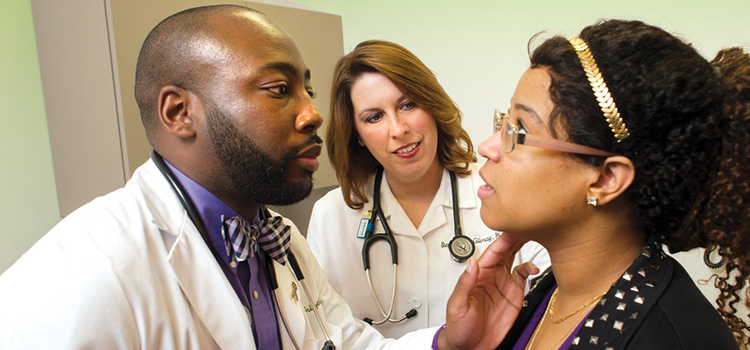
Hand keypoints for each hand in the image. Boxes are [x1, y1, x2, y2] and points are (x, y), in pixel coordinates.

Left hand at [439, 235, 538, 349]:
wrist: (470, 347)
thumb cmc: (458, 326)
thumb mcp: (457, 305)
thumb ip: (465, 284)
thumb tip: (472, 263)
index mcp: (478, 275)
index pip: (492, 253)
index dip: (503, 240)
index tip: (513, 228)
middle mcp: (492, 276)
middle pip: (505, 250)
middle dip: (516, 236)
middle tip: (529, 223)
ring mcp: (504, 284)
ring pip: (515, 258)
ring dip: (524, 246)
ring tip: (534, 235)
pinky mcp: (513, 295)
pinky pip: (523, 276)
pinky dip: (530, 268)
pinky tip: (534, 267)